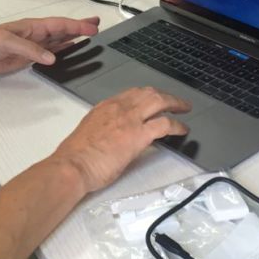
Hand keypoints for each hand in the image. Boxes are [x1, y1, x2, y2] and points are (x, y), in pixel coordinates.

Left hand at [0, 16, 99, 74]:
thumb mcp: (7, 42)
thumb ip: (30, 50)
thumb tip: (53, 58)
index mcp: (33, 27)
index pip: (60, 25)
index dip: (77, 26)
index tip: (93, 28)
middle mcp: (36, 35)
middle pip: (62, 30)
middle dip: (79, 27)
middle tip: (98, 25)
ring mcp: (33, 46)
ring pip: (58, 40)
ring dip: (73, 38)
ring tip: (89, 35)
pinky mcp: (28, 57)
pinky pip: (49, 52)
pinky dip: (62, 50)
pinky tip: (69, 49)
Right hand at [52, 87, 191, 193]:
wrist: (74, 165)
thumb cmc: (75, 155)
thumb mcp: (89, 132)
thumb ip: (103, 129)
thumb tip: (113, 136)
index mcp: (105, 107)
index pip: (131, 94)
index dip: (145, 96)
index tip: (153, 100)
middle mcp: (119, 108)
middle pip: (148, 93)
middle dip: (164, 95)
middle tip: (175, 101)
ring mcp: (130, 120)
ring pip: (159, 102)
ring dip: (175, 104)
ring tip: (184, 109)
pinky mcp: (139, 136)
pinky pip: (165, 124)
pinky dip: (177, 125)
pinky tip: (183, 129)